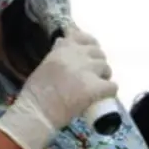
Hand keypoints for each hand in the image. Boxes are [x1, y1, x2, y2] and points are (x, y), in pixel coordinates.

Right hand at [0, 28, 117, 148]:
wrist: (37, 111)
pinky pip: (112, 86)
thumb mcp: (46, 63)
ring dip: (103, 77)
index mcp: (63, 48)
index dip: (90, 45)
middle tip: (92, 76)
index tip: (90, 54)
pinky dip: (109, 92)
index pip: (83, 37)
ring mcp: (86, 71)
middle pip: (98, 53)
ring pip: (106, 68)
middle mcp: (76, 55)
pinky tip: (103, 97)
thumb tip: (65, 39)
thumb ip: (57, 52)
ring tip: (96, 87)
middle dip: (97, 64)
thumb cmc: (36, 92)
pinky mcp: (94, 88)